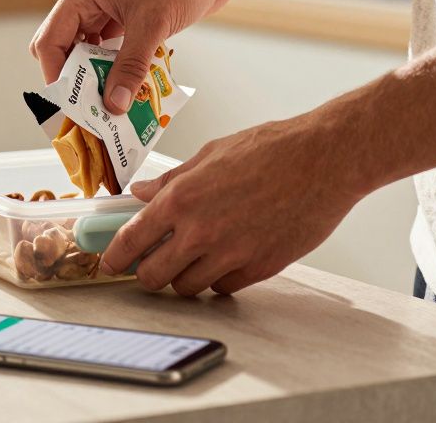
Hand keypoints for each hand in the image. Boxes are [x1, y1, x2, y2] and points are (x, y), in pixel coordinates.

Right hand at [29, 0, 233, 113]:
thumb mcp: (152, 26)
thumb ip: (130, 67)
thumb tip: (113, 104)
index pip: (50, 40)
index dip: (56, 75)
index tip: (72, 103)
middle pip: (62, 47)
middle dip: (74, 78)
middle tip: (90, 106)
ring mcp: (101, 8)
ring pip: (83, 51)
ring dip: (95, 75)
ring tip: (109, 101)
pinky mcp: (119, 17)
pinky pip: (104, 49)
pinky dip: (112, 67)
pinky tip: (125, 84)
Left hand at [100, 116, 366, 295]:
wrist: (325, 160)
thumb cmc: (272, 148)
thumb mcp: (212, 153)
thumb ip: (173, 180)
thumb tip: (143, 192)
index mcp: (182, 199)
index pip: (131, 240)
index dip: (114, 256)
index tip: (110, 262)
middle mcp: (200, 232)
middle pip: (154, 277)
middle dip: (147, 273)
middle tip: (151, 263)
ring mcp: (231, 254)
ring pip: (188, 287)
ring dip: (182, 276)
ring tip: (190, 258)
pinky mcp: (260, 268)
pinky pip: (223, 287)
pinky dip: (217, 278)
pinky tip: (223, 257)